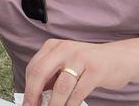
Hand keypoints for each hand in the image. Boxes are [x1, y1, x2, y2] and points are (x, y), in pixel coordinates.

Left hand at [23, 39, 138, 105]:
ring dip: (54, 103)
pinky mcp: (95, 71)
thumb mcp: (66, 62)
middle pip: (40, 73)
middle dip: (33, 94)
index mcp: (53, 46)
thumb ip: (52, 73)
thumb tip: (36, 93)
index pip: (33, 67)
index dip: (28, 86)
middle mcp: (64, 49)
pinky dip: (70, 104)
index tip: (27, 100)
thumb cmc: (89, 62)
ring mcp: (80, 59)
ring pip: (60, 86)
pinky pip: (77, 92)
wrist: (118, 58)